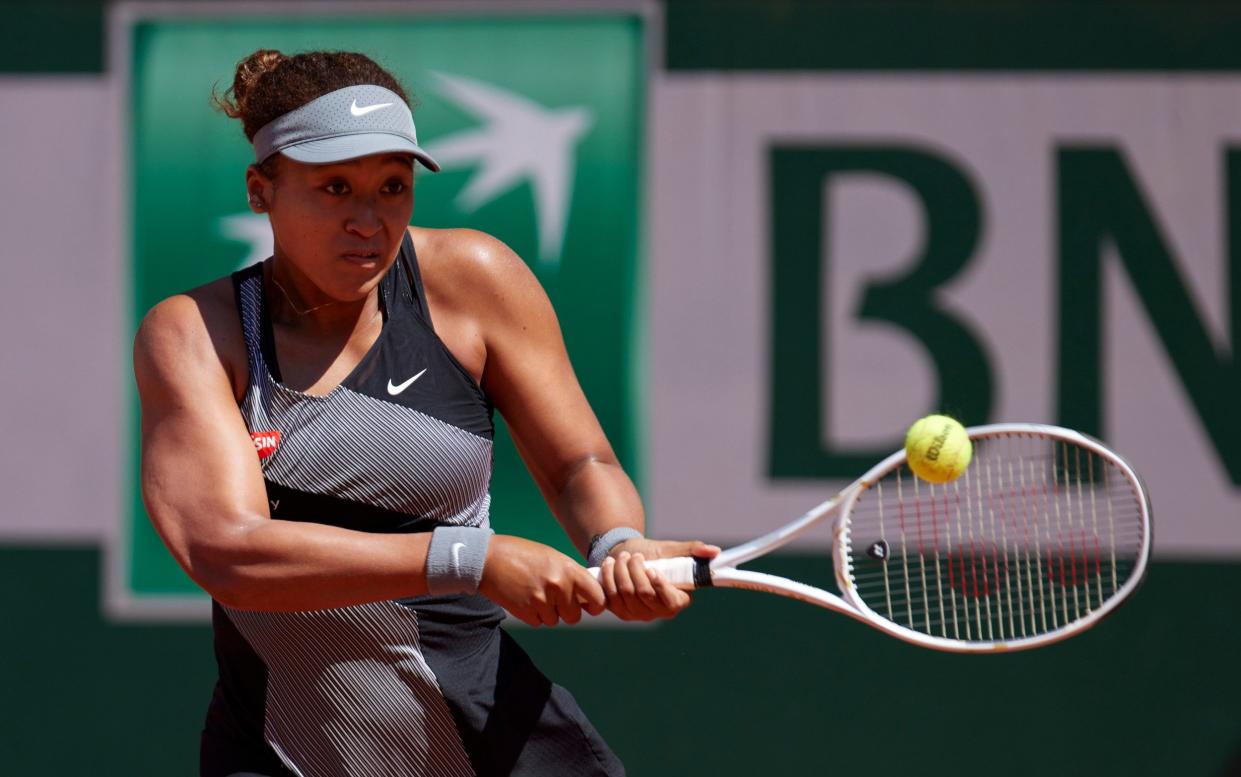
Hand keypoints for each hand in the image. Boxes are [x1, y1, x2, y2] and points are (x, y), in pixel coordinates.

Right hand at [479, 535, 606, 626]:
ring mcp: (541, 601)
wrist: (489, 559)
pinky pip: (538, 622)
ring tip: (535, 592)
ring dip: (548, 612)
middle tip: (556, 599)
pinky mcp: (526, 612)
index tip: (591, 606)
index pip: (597, 597)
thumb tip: (588, 595)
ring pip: (555, 621)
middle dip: (567, 611)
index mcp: (569, 570)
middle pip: (574, 616)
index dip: (596, 605)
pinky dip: (534, 614)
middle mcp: (558, 586)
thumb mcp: (552, 558)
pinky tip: (525, 597)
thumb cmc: (522, 554)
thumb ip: (571, 575)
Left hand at [598, 539, 720, 621]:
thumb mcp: (671, 549)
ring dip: (620, 570)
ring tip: (622, 557)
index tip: (652, 569)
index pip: (671, 602)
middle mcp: (659, 612)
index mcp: (678, 600)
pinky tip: (610, 564)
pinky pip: (610, 596)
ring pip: (625, 593)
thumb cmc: (654, 554)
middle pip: (644, 594)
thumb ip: (691, 550)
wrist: (627, 555)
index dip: (661, 587)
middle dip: (636, 570)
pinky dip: (608, 577)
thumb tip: (714, 551)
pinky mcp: (619, 612)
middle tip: (633, 556)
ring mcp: (638, 614)